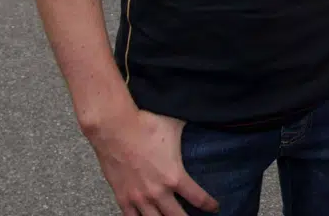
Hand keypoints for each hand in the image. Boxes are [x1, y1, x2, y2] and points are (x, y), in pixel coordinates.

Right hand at [86, 107, 217, 215]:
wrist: (114, 128)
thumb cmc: (145, 125)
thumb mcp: (176, 126)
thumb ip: (190, 130)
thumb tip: (203, 120)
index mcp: (175, 176)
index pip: (199, 198)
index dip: (209, 205)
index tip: (214, 207)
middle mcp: (158, 192)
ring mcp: (139, 197)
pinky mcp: (122, 197)